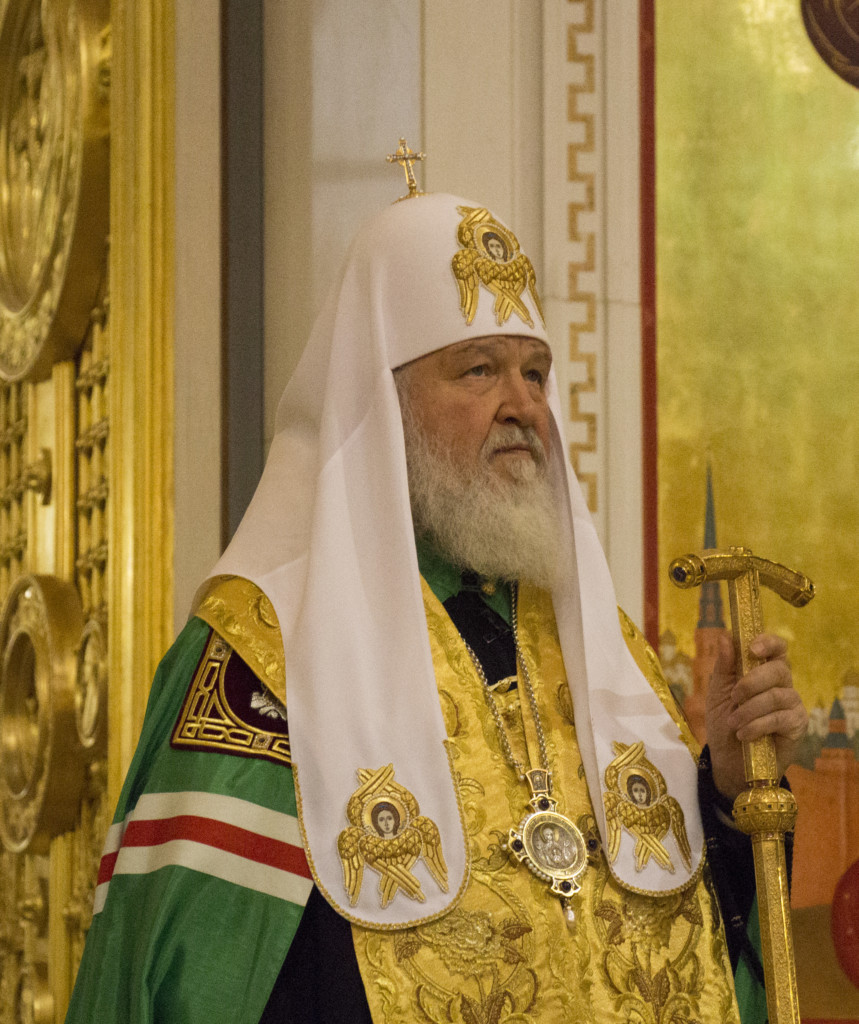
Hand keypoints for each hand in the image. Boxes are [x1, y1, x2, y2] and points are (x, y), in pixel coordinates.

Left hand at [706, 632, 807, 800]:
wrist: (728, 759)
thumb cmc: (724, 721)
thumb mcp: (717, 692)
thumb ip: (724, 666)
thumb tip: (725, 636)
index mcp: (763, 670)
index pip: (777, 648)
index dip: (768, 643)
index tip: (751, 648)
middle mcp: (782, 684)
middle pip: (779, 669)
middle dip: (752, 682)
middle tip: (734, 697)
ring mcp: (792, 704)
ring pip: (777, 695)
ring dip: (749, 709)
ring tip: (733, 723)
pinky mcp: (797, 725)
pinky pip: (780, 718)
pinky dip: (757, 725)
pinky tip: (744, 734)